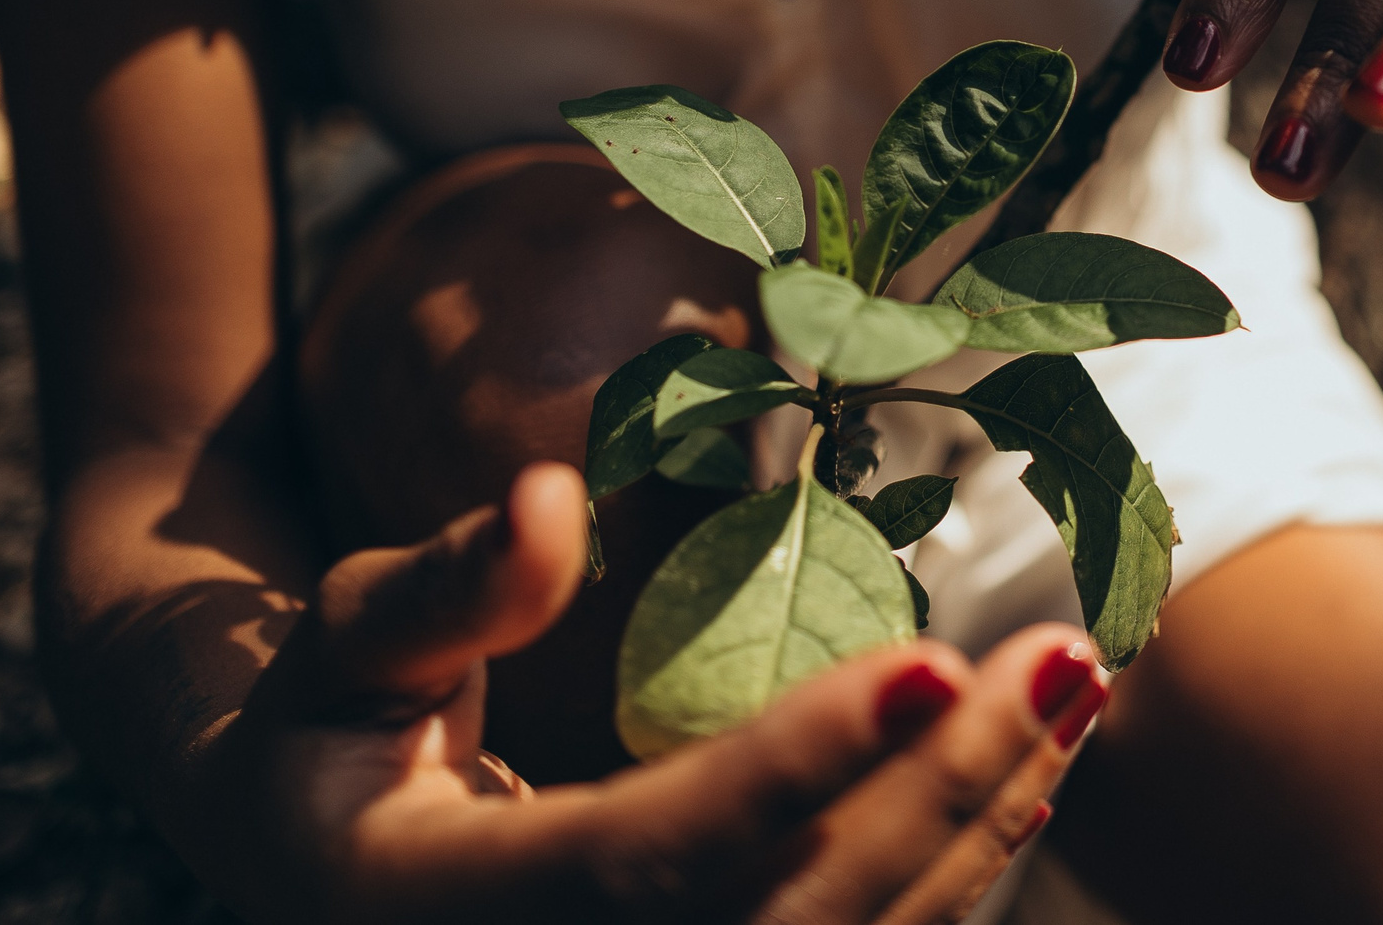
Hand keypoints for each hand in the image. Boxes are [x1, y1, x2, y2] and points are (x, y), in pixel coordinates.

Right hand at [198, 463, 1105, 924]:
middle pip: (788, 920)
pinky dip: (950, 872)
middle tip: (1061, 655)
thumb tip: (547, 499)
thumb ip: (438, 594)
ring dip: (975, 827)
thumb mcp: (340, 652)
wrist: (308, 874)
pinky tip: (1025, 772)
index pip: (649, 856)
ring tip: (1075, 692)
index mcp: (449, 913)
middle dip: (936, 790)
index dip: (793, 770)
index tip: (926, 663)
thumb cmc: (326, 741)